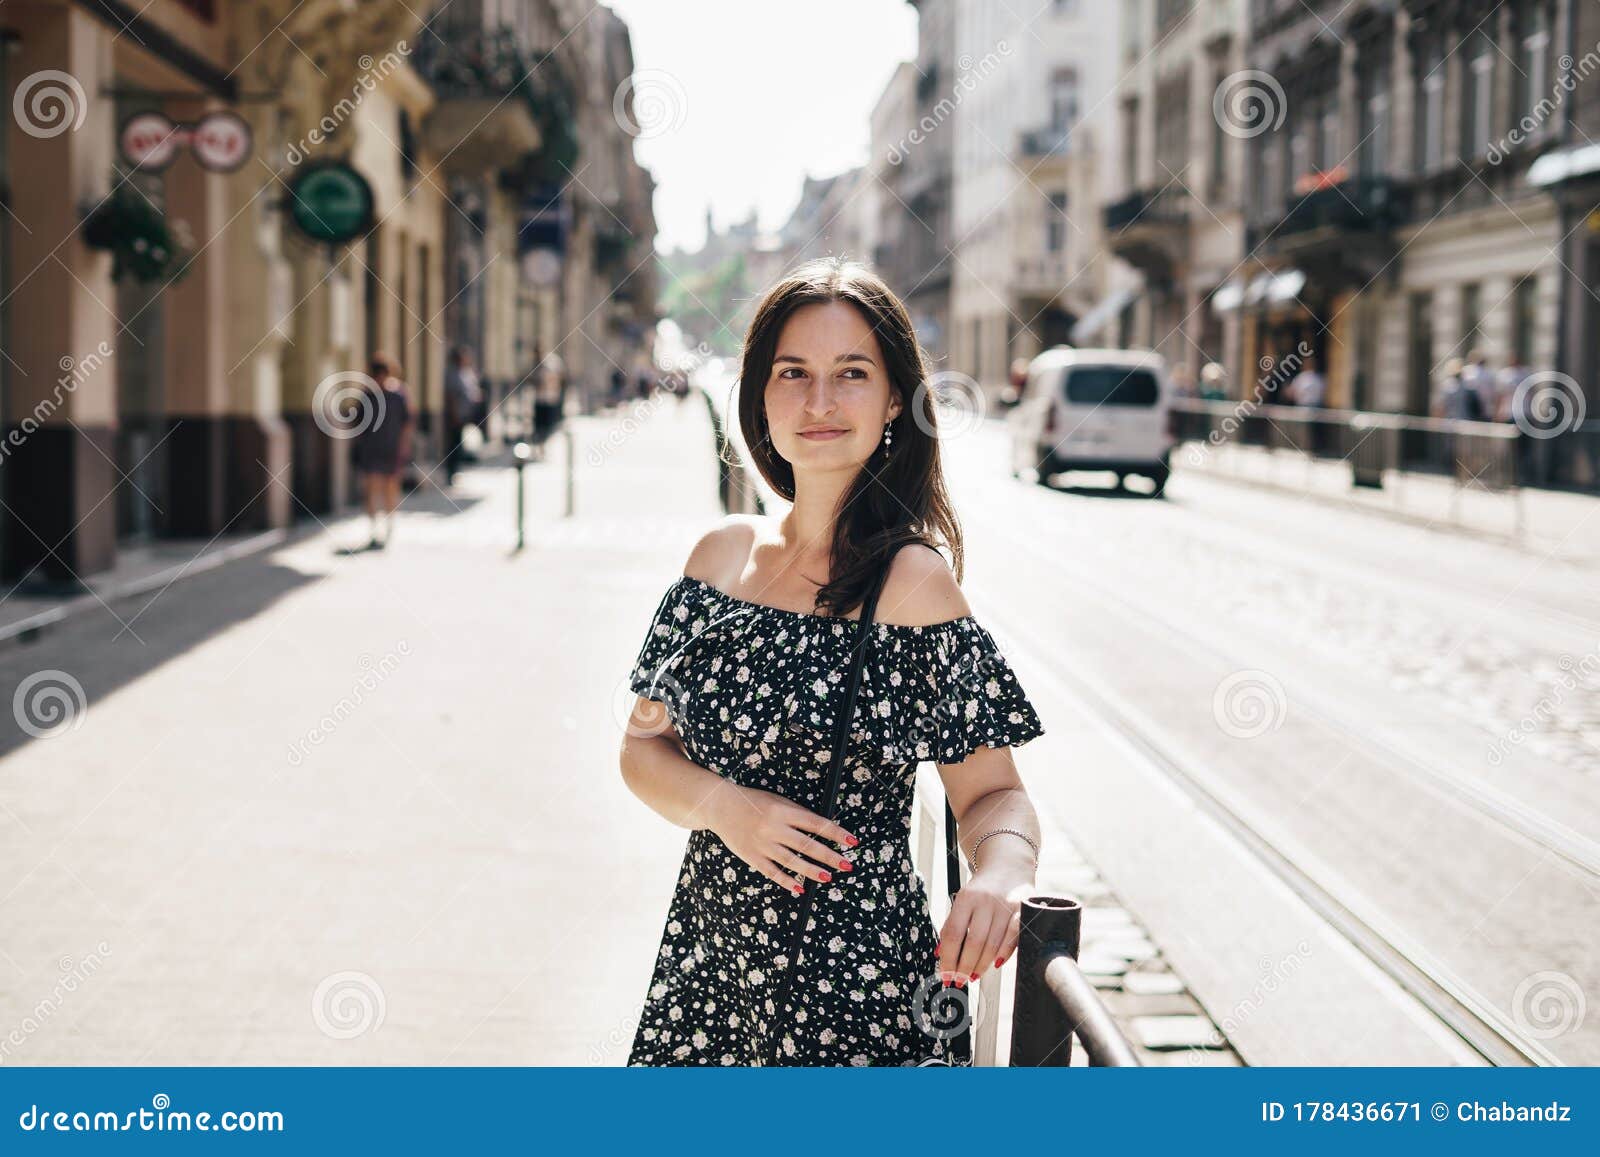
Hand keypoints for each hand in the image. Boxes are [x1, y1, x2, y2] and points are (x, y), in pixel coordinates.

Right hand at [706, 782, 857, 895]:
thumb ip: (797, 814)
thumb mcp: (777, 801)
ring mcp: (762, 844)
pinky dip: (786, 882)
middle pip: (807, 845)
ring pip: (791, 861)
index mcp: (782, 811)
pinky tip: (799, 889)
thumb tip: (823, 828)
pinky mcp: (751, 856)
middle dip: (829, 856)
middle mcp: (773, 828)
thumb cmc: (753, 801)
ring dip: (811, 871)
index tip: (852, 842)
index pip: (816, 823)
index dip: (836, 833)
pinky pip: (772, 872)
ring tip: (828, 877)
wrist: (720, 806)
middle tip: (847, 865)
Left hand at [935, 869, 1028, 987]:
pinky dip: (1004, 954)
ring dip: (982, 965)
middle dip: (964, 966)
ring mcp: (1006, 905)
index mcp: (966, 898)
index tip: (945, 974)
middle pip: (974, 942)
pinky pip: (1014, 937)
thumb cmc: (981, 890)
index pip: (954, 934)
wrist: (1008, 866)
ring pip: (993, 944)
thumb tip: (940, 955)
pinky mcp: (1023, 909)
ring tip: (973, 975)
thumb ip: (952, 926)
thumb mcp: (963, 901)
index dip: (949, 958)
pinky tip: (995, 964)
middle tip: (959, 980)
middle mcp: (986, 901)